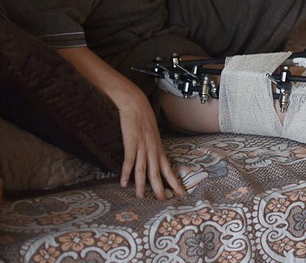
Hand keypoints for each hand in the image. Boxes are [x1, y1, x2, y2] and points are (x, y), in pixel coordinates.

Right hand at [112, 83, 186, 199]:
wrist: (136, 105)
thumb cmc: (144, 119)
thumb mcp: (153, 136)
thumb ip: (153, 149)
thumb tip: (152, 160)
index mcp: (159, 149)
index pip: (169, 170)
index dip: (175, 182)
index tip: (181, 194)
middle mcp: (153, 150)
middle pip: (158, 173)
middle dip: (161, 188)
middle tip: (164, 201)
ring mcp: (142, 147)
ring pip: (143, 170)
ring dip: (142, 185)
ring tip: (141, 197)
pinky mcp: (131, 143)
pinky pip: (129, 161)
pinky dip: (126, 173)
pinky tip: (124, 183)